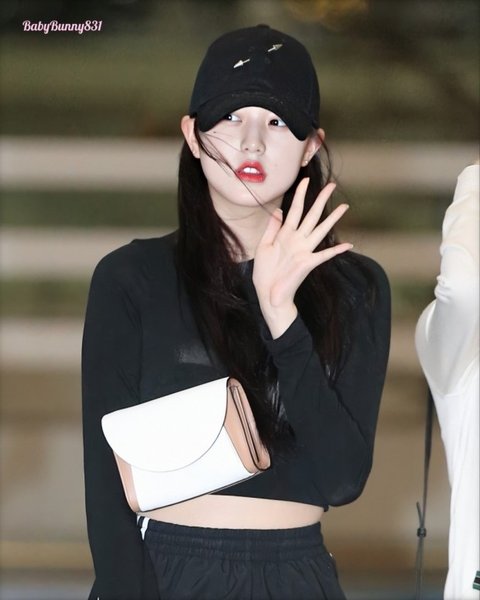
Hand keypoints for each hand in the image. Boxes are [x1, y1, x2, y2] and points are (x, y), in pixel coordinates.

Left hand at [252, 178, 351, 337]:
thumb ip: (272, 228)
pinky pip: (325, 255)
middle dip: (321, 200)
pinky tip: (348, 245)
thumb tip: (278, 210)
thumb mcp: (263, 246)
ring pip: (320, 230)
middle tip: (332, 185)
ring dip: (332, 218)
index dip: (300, 195)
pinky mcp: (308, 263)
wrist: (268, 293)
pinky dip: (336, 250)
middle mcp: (297, 240)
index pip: (295, 210)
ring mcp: (304, 251)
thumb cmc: (265, 272)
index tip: (305, 180)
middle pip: (312, 215)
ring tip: (344, 207)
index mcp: (285, 235)